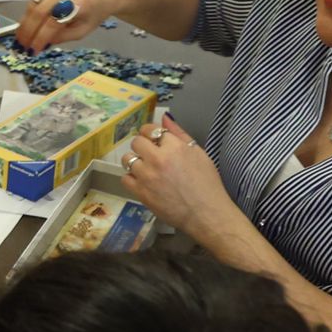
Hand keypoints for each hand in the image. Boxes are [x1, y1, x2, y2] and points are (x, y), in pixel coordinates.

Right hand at [18, 0, 130, 52]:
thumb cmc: (94, 14)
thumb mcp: (83, 31)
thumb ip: (62, 37)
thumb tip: (41, 43)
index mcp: (79, 4)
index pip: (54, 22)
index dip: (41, 37)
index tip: (34, 50)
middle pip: (40, 11)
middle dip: (28, 31)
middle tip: (22, 45)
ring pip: (33, 4)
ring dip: (25, 22)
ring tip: (21, 37)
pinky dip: (28, 13)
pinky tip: (27, 24)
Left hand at [122, 116, 236, 238]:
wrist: (205, 213)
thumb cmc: (207, 183)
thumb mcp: (199, 153)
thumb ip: (180, 134)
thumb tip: (165, 118)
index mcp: (174, 147)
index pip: (150, 130)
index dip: (150, 133)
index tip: (153, 140)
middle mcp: (158, 159)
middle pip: (136, 142)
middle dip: (142, 146)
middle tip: (150, 155)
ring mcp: (147, 176)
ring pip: (128, 159)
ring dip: (135, 162)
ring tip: (146, 169)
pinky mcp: (141, 193)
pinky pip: (125, 179)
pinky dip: (131, 178)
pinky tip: (142, 181)